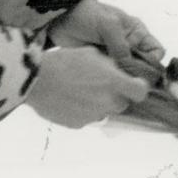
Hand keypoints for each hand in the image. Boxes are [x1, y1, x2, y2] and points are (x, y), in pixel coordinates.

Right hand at [25, 46, 149, 128]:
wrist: (37, 80)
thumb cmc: (64, 62)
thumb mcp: (91, 53)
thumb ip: (110, 65)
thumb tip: (117, 71)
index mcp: (115, 83)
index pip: (141, 92)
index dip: (138, 87)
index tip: (132, 83)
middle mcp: (108, 102)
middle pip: (122, 103)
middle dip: (115, 94)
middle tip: (98, 83)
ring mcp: (94, 116)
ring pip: (104, 111)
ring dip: (98, 102)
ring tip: (80, 89)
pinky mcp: (79, 124)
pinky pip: (87, 117)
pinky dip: (82, 110)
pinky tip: (69, 98)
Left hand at [48, 0, 166, 81]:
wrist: (60, 19)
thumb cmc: (88, 16)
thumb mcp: (108, 25)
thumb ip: (121, 46)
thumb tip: (129, 69)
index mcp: (137, 33)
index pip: (156, 52)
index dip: (153, 63)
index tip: (142, 73)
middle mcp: (131, 47)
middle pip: (144, 68)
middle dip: (139, 78)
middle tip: (129, 86)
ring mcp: (116, 58)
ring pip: (129, 75)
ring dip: (124, 82)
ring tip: (117, 89)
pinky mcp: (103, 67)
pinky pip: (113, 79)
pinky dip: (112, 84)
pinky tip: (108, 90)